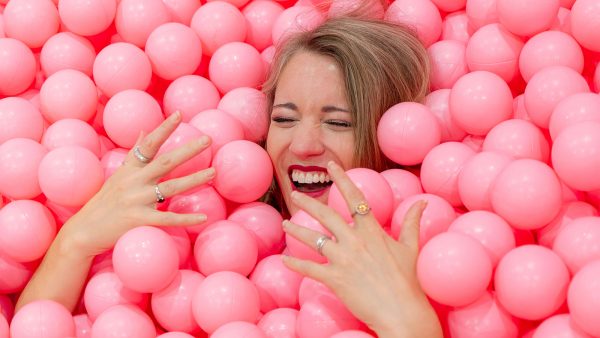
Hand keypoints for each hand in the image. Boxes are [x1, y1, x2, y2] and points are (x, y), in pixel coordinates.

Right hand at [59, 112, 213, 256]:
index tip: (179, 114)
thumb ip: (134, 153)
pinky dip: (186, 219)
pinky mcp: (138, 220)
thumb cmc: (104, 202)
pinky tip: (203, 217)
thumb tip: (145, 130)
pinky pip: (167, 218)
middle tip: (208, 139)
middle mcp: (134, 181)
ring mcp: (136, 200)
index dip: (164, 129)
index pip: (148, 144)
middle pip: (166, 162)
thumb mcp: (118, 175)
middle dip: (188, 150)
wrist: (83, 231)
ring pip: (171, 187)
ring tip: (213, 172)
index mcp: (130, 169)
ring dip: (195, 179)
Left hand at [281, 161, 441, 337]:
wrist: (402, 311)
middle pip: (326, 215)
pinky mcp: (335, 278)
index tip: (331, 166)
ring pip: (313, 239)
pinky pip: (309, 268)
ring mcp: (343, 259)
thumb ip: (412, 222)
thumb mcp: (411, 248)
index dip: (342, 179)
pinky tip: (284, 259)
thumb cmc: (408, 280)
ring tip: (285, 224)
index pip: (354, 198)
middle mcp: (354, 241)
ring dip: (297, 230)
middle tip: (294, 194)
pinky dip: (295, 264)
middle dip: (308, 203)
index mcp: (372, 231)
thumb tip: (423, 202)